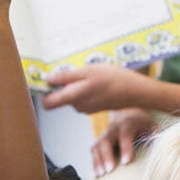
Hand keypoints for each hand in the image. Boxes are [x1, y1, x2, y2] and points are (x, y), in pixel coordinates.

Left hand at [40, 64, 155, 114]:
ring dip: (77, 84)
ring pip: (72, 95)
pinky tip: (99, 81)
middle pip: (60, 96)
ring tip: (92, 74)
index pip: (47, 103)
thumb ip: (65, 77)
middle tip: (74, 72)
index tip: (46, 80)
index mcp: (73, 97)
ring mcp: (86, 108)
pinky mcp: (94, 107)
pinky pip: (83, 96)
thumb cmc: (113, 79)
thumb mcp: (88, 72)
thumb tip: (46, 79)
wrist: (136, 91)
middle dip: (62, 84)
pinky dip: (86, 88)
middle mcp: (77, 106)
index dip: (44, 92)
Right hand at [91, 107, 155, 176]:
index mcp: (128, 124)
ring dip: (98, 161)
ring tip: (101, 175)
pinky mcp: (99, 141)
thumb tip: (159, 147)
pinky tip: (97, 174)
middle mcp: (113, 128)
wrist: (129, 113)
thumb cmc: (143, 123)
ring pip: (97, 147)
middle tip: (110, 170)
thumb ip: (154, 135)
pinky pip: (94, 151)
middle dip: (107, 156)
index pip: (125, 135)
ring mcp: (104, 134)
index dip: (125, 148)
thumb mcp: (151, 125)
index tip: (126, 162)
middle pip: (106, 141)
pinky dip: (94, 163)